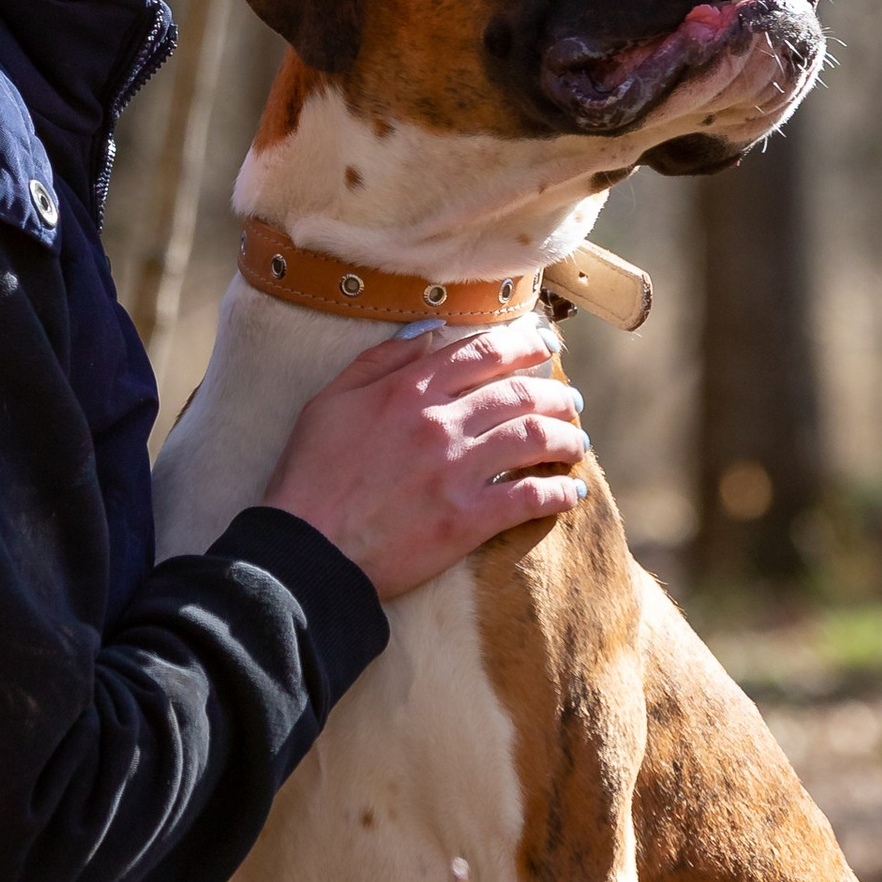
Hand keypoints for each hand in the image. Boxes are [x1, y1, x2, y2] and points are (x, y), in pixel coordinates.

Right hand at [261, 324, 587, 599]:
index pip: (481, 353)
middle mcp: (439, 423)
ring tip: (577, 442)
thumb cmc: (309, 476)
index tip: (546, 348)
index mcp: (408, 390)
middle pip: (518, 394)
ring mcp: (456, 472)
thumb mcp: (329, 402)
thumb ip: (379, 361)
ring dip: (565, 437)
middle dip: (554, 393)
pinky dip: (558, 493)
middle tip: (570, 401)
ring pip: (533, 438)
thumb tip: (428, 331)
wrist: (304, 550)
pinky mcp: (466, 521)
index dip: (522, 346)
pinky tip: (571, 493)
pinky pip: (529, 498)